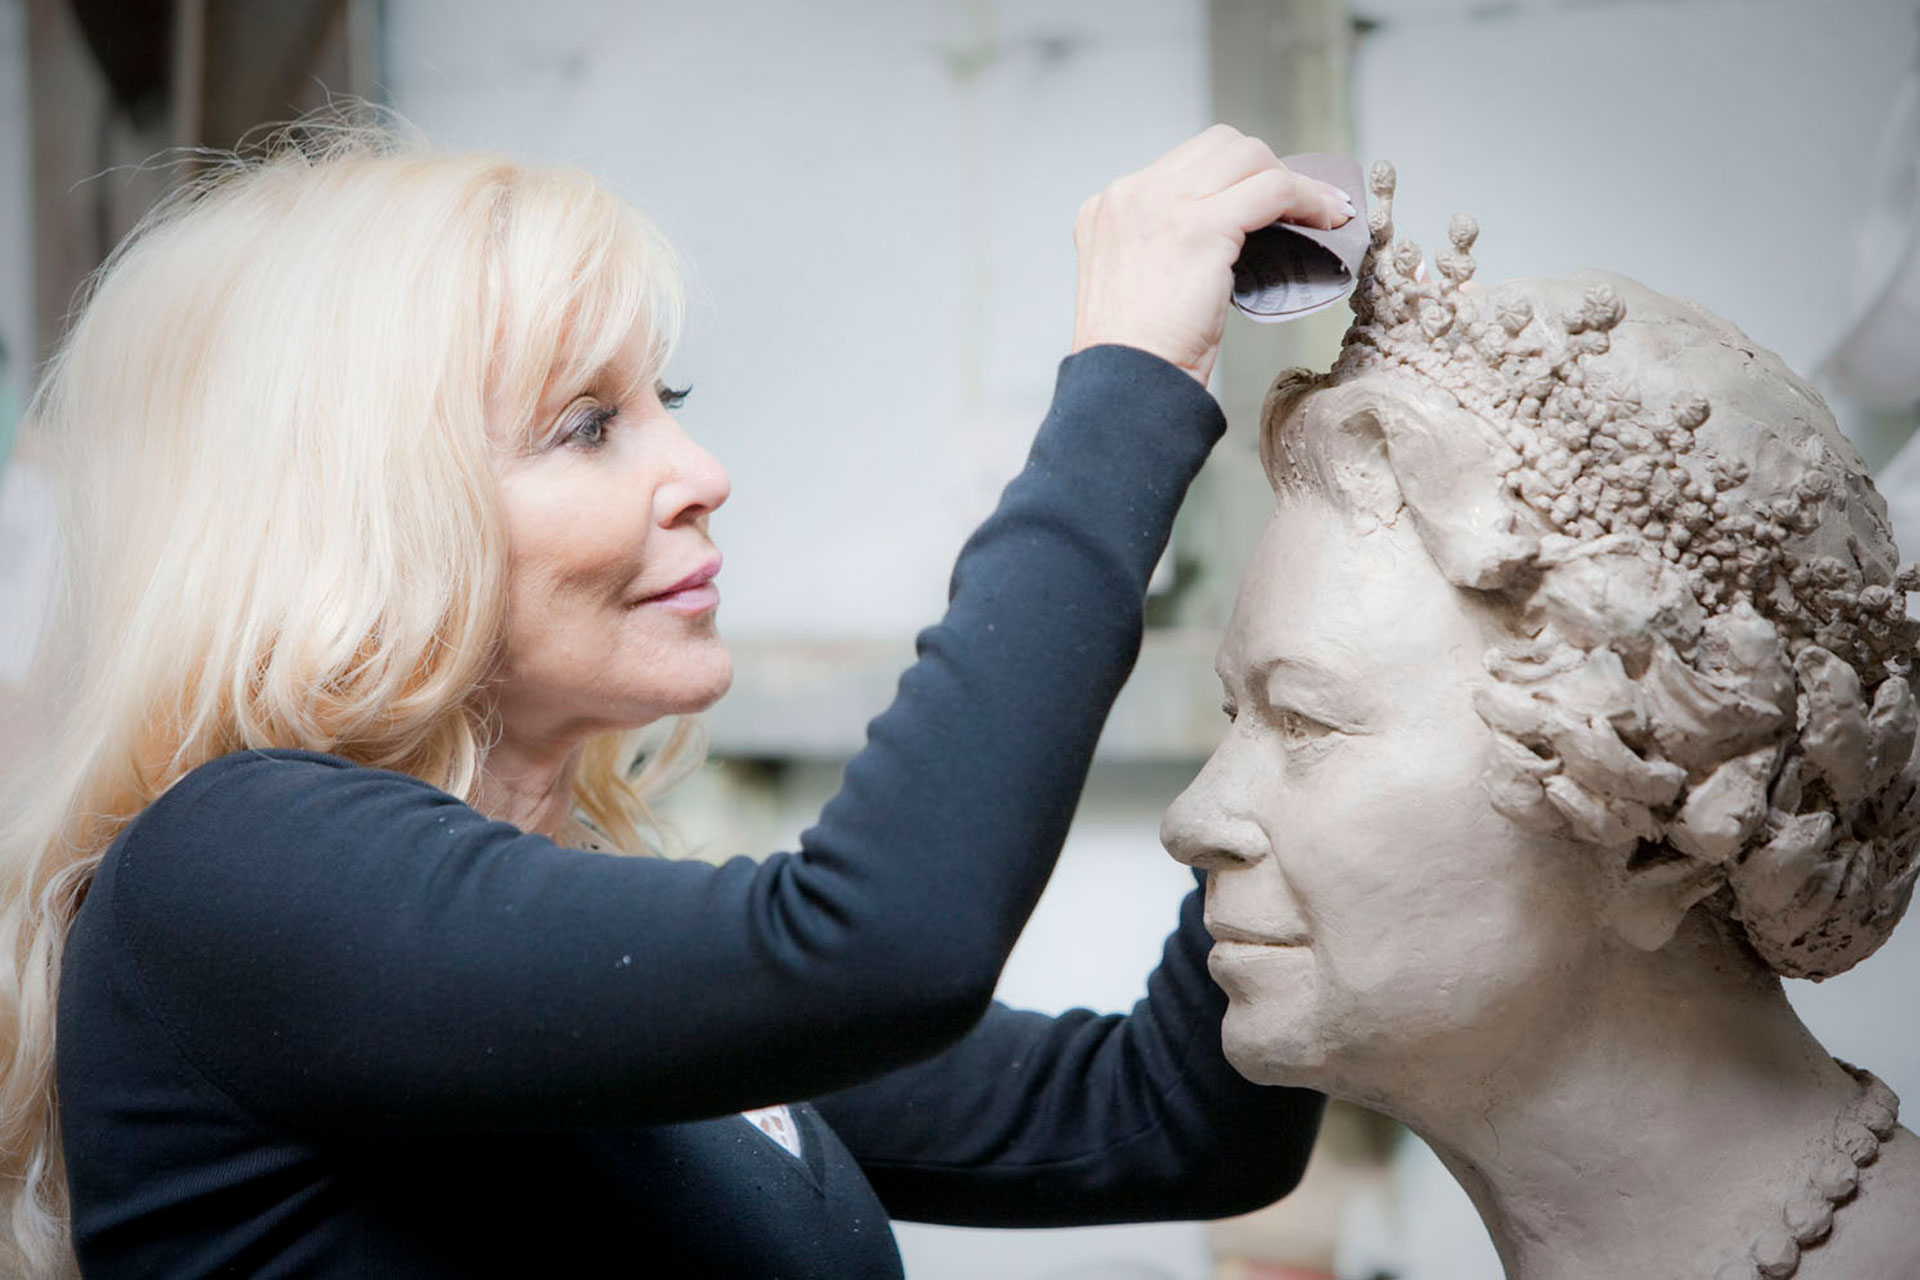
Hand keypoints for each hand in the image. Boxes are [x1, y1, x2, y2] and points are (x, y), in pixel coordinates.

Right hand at [1070, 125, 1352, 384]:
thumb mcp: (1138, 283)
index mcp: (1109, 208)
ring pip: (1249, 156)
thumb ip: (1163, 247)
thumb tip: (1225, 237)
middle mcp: (1130, 195)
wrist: (1125, 385)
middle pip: (1218, 145)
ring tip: (1322, 210)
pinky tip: (1328, 218)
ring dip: (1293, 180)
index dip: (1235, 176)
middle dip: (1265, 168)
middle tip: (1295, 205)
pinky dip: (1309, 198)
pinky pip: (1273, 189)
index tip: (1267, 200)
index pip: (1185, 163)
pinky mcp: (1199, 225)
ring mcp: (1161, 205)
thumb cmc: (1138, 356)